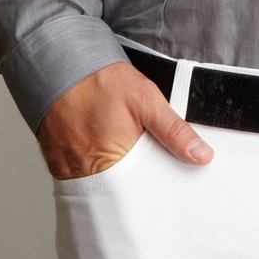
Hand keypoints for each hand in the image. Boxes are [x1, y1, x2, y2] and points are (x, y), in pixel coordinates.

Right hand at [36, 62, 213, 179]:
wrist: (59, 63)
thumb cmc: (101, 81)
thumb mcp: (146, 100)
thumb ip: (174, 131)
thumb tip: (201, 155)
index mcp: (112, 162)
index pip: (141, 193)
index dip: (155, 190)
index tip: (168, 185)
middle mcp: (86, 172)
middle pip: (119, 195)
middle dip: (135, 188)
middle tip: (146, 170)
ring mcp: (67, 169)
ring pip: (99, 188)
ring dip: (114, 179)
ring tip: (125, 161)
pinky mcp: (56, 163)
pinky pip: (79, 178)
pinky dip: (94, 172)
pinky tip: (103, 156)